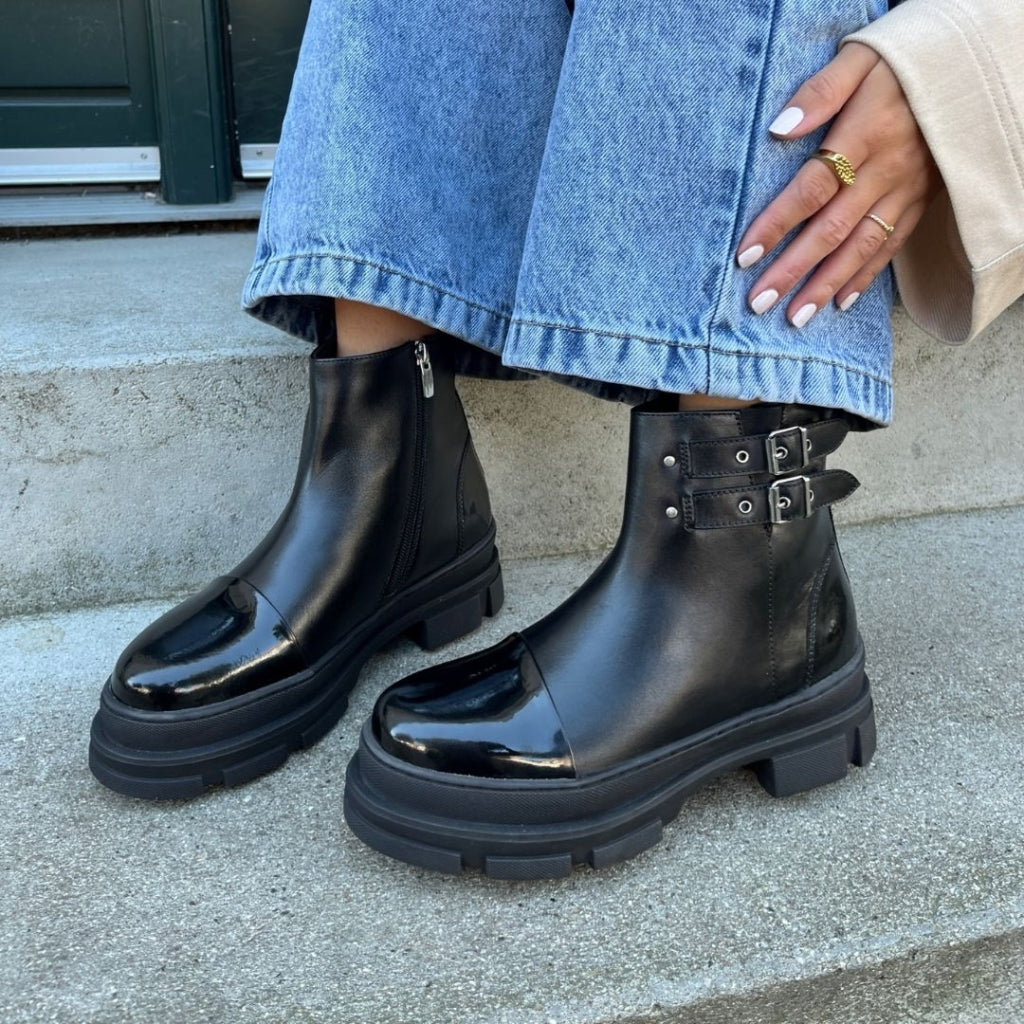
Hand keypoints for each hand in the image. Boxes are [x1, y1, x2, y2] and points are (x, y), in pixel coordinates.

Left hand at [735, 42, 941, 326]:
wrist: (968, 68)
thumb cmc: (903, 61)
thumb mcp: (861, 58)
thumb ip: (820, 92)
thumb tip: (777, 128)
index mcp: (866, 134)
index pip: (812, 188)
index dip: (777, 224)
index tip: (745, 256)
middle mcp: (887, 170)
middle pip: (832, 229)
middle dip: (793, 270)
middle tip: (759, 302)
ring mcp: (907, 190)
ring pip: (861, 247)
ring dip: (825, 285)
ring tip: (794, 317)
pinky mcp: (921, 201)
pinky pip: (891, 246)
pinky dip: (865, 277)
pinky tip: (840, 302)